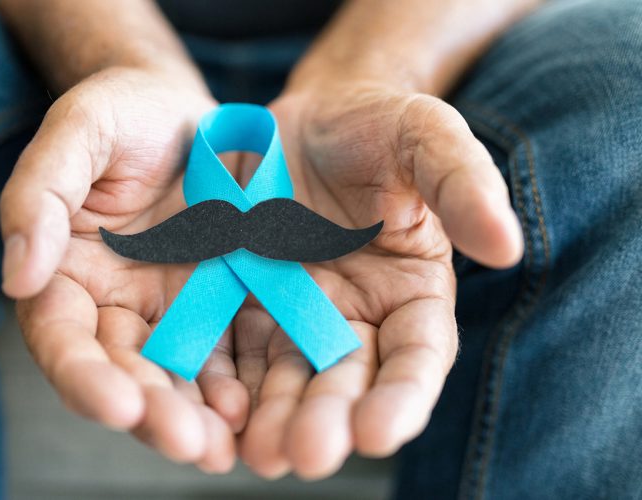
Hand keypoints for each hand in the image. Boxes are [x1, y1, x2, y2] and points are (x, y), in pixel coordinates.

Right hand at [0, 68, 248, 472]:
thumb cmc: (125, 111)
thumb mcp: (79, 132)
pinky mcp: (220, 305)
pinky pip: (226, 354)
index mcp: (65, 271)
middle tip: (188, 444)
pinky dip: (235, 388)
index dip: (85, 375)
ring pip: (175, 377)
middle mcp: (114, 303)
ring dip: (195, 418)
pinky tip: (253, 412)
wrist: (194, 113)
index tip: (118, 405)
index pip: (62, 337)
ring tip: (224, 450)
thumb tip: (16, 276)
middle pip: (123, 372)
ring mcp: (170, 309)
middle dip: (151, 413)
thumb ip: (39, 195)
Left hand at [236, 80, 522, 478]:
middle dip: (328, 419)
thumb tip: (507, 245)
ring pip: (285, 378)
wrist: (294, 119)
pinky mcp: (238, 305)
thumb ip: (461, 183)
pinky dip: (224, 384)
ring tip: (260, 452)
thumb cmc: (371, 124)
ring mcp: (291, 314)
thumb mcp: (421, 135)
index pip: (415, 354)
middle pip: (345, 379)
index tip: (380, 431)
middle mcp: (352, 316)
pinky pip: (229, 351)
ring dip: (274, 419)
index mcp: (409, 290)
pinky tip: (213, 410)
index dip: (402, 395)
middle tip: (308, 454)